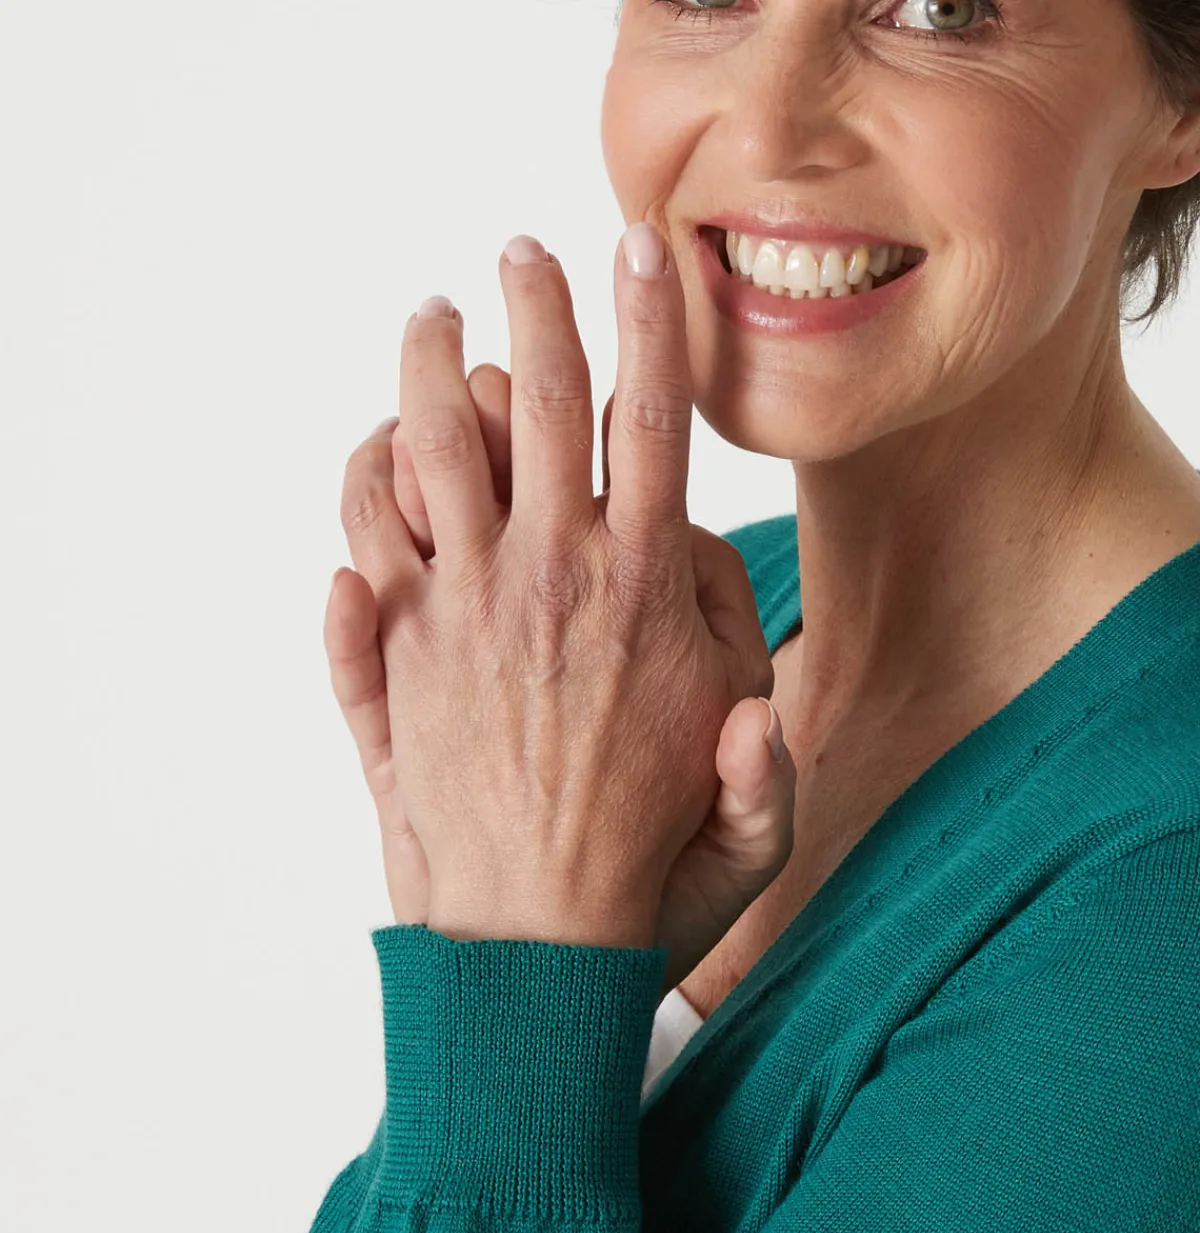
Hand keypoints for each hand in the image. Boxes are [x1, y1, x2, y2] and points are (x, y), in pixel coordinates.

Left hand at [330, 226, 797, 994]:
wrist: (533, 944)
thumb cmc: (648, 871)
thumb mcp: (756, 804)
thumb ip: (764, 705)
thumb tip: (744, 641)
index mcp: (643, 589)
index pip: (650, 419)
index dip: (649, 321)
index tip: (637, 249)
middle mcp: (549, 577)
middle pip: (536, 395)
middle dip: (534, 302)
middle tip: (520, 252)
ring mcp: (461, 609)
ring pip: (432, 442)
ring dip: (427, 364)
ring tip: (427, 318)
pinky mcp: (396, 655)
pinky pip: (363, 536)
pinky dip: (365, 486)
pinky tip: (375, 456)